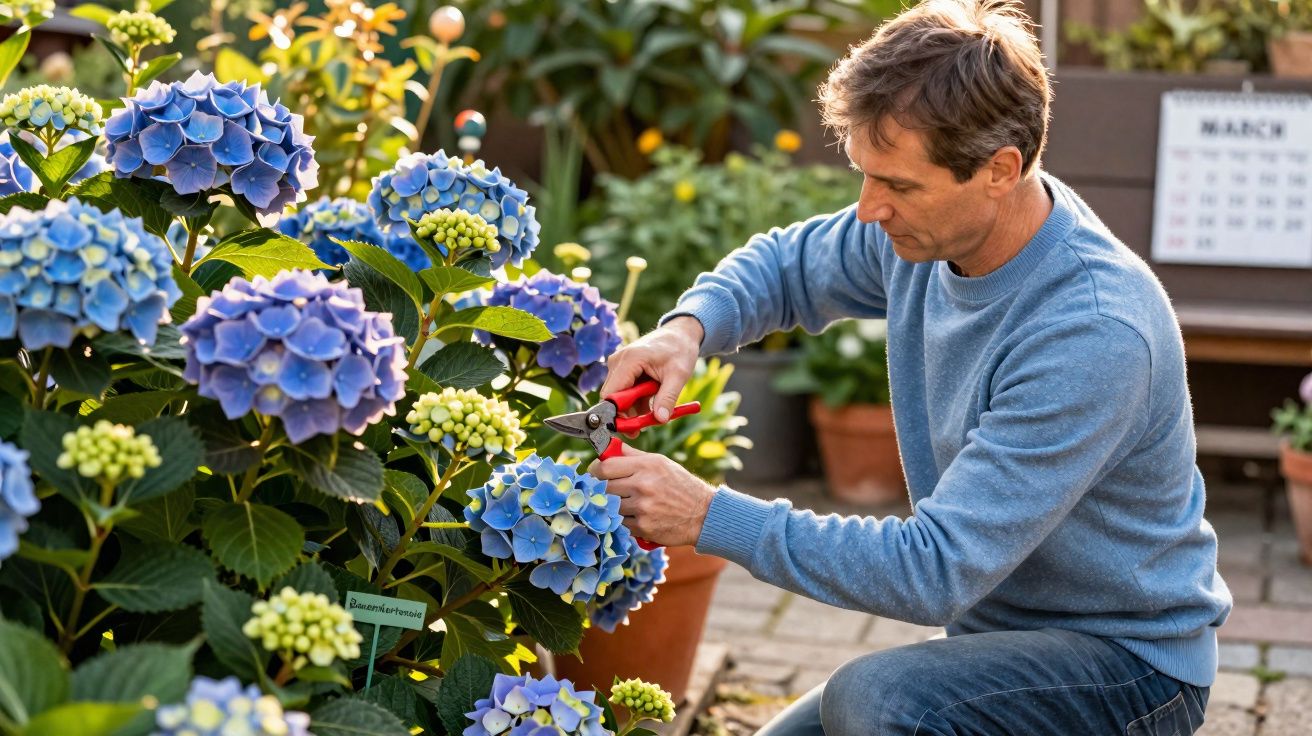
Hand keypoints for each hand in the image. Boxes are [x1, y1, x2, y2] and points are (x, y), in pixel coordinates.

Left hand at [588, 445, 714, 547]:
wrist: (703, 514)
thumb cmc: (681, 486)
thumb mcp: (660, 463)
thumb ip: (633, 455)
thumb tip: (610, 447)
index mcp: (646, 466)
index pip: (605, 467)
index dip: (595, 470)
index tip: (596, 473)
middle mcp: (643, 485)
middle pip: (603, 488)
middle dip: (602, 489)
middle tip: (609, 490)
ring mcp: (642, 508)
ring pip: (610, 507)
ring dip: (613, 507)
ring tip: (627, 504)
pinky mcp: (643, 527)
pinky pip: (621, 523)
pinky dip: (625, 521)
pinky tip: (636, 516)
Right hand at [601, 316, 702, 425]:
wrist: (680, 334)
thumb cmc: (679, 350)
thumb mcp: (679, 375)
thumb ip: (668, 398)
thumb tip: (660, 419)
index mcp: (629, 360)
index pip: (611, 395)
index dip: (617, 414)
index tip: (632, 430)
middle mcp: (618, 361)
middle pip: (613, 398)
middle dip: (628, 414)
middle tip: (645, 426)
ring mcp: (618, 365)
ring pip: (618, 397)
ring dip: (634, 408)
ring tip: (655, 410)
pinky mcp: (623, 369)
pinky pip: (624, 391)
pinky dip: (636, 401)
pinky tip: (651, 401)